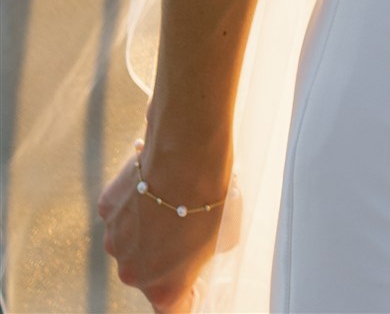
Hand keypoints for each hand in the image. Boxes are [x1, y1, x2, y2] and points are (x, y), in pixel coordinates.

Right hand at [98, 152, 222, 311]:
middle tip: (182, 227)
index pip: (173, 310)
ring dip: (144, 229)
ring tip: (168, 200)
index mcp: (164, 290)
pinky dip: (132, 205)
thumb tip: (193, 254)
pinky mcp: (105, 211)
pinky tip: (152, 184)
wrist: (186, 155)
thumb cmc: (208, 199)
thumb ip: (198, 260)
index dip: (185, 295)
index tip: (191, 283)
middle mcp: (133, 274)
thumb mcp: (218, 241)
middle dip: (162, 257)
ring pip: (130, 243)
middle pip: (147, 274)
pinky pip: (120, 215)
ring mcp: (115, 242)